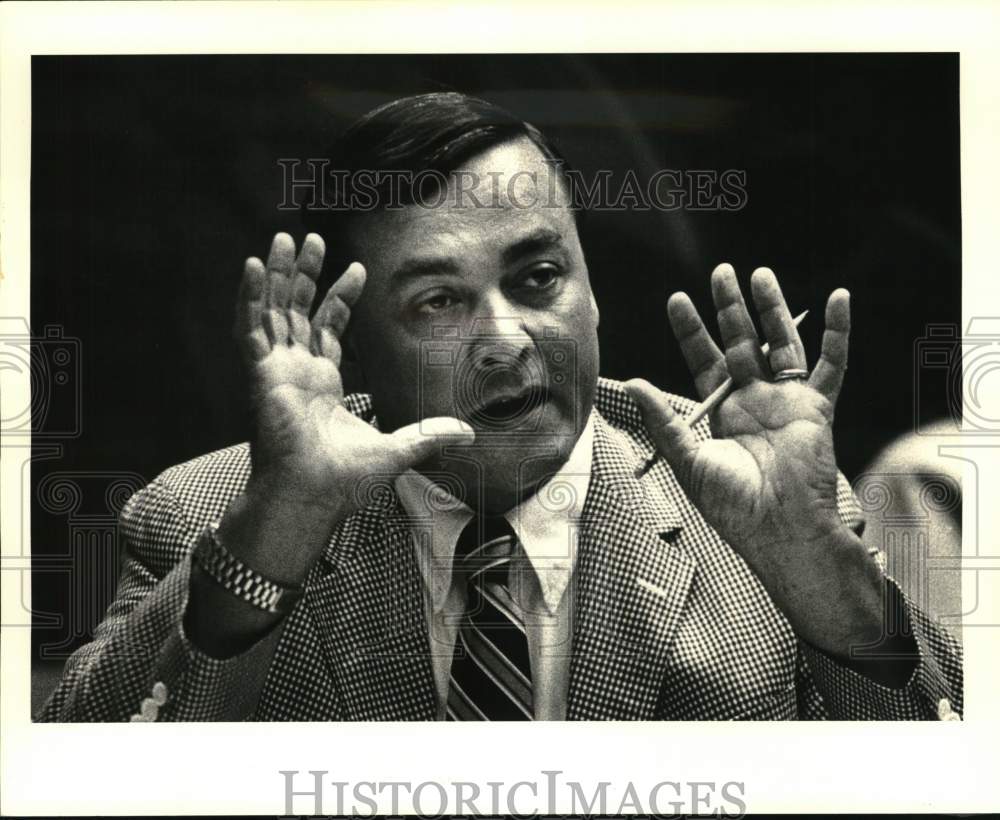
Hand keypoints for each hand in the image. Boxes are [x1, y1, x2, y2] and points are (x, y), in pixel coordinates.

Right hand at [235, 232, 473, 519]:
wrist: (312, 496)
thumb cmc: (344, 481)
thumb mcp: (398, 449)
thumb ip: (430, 436)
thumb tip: (470, 432)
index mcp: (321, 382)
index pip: (328, 327)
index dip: (340, 296)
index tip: (356, 267)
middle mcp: (295, 370)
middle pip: (297, 309)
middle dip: (304, 274)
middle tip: (312, 239)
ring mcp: (275, 369)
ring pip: (272, 309)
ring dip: (276, 274)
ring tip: (282, 237)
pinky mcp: (259, 373)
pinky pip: (250, 326)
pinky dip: (249, 296)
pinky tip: (251, 265)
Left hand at [626, 264, 883, 653]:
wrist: (780, 529)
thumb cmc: (731, 504)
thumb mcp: (687, 460)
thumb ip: (663, 420)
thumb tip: (632, 383)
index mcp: (720, 411)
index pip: (704, 360)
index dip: (691, 331)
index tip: (677, 300)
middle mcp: (753, 400)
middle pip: (741, 342)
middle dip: (729, 308)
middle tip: (720, 272)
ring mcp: (786, 399)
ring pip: (781, 343)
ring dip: (773, 308)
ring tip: (760, 274)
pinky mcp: (816, 406)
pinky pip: (832, 363)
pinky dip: (840, 332)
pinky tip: (841, 298)